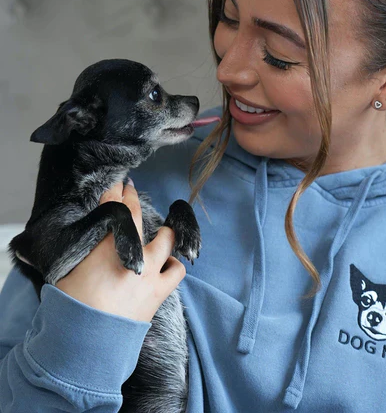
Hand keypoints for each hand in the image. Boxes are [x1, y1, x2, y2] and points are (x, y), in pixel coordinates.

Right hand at [56, 181, 185, 321]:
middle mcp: (132, 252)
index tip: (118, 183)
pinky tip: (168, 266)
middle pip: (137, 214)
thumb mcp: (70, 271)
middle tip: (131, 189)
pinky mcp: (160, 290)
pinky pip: (177, 271)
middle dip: (133, 197)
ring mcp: (150, 270)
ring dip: (164, 234)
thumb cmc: (72, 307)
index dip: (115, 192)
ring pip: (167, 240)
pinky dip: (173, 266)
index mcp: (107, 246)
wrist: (90, 340)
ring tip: (161, 233)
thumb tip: (95, 243)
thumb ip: (86, 252)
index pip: (113, 208)